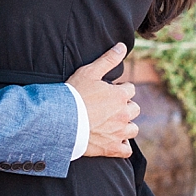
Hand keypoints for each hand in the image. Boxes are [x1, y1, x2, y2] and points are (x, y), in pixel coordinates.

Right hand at [66, 43, 139, 158]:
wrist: (61, 121)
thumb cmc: (74, 95)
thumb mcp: (90, 72)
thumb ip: (108, 59)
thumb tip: (122, 46)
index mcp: (121, 96)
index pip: (130, 89)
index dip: (120, 89)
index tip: (109, 92)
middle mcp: (124, 114)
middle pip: (134, 108)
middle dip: (125, 107)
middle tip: (110, 107)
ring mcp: (119, 132)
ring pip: (133, 129)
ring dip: (126, 125)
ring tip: (113, 123)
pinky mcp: (112, 148)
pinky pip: (126, 149)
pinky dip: (122, 146)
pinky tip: (114, 140)